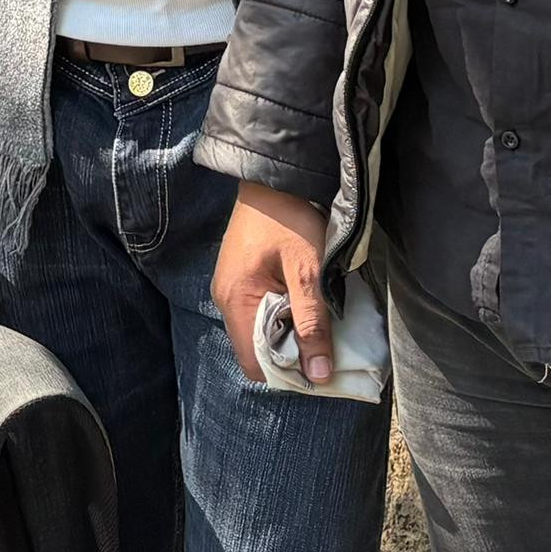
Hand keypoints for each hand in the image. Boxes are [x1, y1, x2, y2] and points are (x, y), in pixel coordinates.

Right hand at [214, 185, 330, 383]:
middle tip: (325, 342)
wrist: (276, 174)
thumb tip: (319, 376)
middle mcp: (225, 299)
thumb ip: (312, 322)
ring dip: (288, 334)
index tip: (320, 366)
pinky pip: (258, 313)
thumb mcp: (309, 271)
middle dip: (291, 354)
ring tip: (316, 320)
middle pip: (256, 351)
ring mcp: (230, 287)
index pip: (254, 364)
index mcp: (236, 300)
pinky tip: (303, 303)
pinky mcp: (240, 277)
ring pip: (259, 332)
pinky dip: (282, 316)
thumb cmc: (292, 219)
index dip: (287, 374)